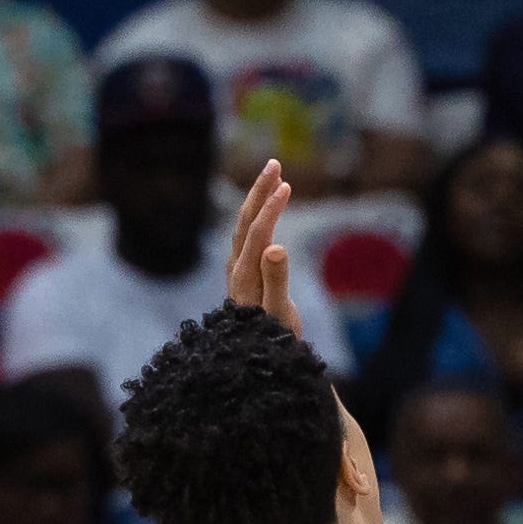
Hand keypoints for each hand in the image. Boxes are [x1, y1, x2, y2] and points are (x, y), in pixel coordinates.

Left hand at [225, 160, 302, 334]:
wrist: (252, 361)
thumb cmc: (271, 339)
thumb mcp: (278, 312)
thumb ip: (276, 279)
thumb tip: (276, 246)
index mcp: (245, 275)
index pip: (257, 232)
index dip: (271, 209)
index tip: (286, 185)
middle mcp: (237, 267)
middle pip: (245, 221)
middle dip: (259, 191)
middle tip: (274, 162)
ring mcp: (237, 269)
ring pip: (245, 225)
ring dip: (257, 198)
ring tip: (273, 174)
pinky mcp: (243, 272)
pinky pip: (247, 234)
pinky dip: (256, 214)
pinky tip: (263, 208)